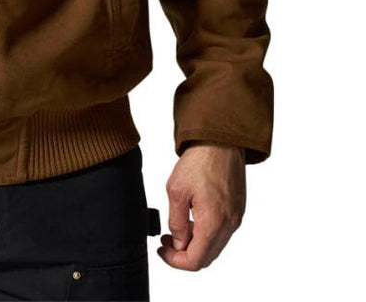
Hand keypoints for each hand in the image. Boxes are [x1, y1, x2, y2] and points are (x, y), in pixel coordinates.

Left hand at [157, 142, 245, 270]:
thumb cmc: (199, 161)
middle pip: (207, 257)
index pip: (195, 260)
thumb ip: (177, 222)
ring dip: (196, 244)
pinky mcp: (238, 209)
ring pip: (215, 245)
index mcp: (213, 222)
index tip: (162, 250)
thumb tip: (178, 243)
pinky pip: (222, 232)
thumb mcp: (176, 191)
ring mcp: (236, 217)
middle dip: (184, 254)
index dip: (175, 261)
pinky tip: (193, 217)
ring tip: (178, 228)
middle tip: (167, 241)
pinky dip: (207, 233)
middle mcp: (229, 224)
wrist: (221, 140)